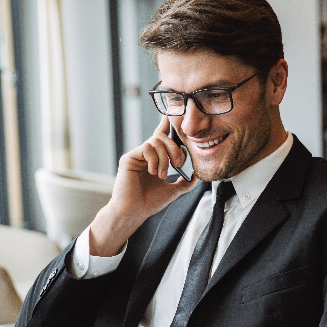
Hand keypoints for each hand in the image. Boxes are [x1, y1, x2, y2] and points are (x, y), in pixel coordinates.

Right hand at [90, 116, 196, 255]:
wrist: (135, 212)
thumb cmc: (150, 202)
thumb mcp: (174, 191)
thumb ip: (186, 182)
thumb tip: (197, 174)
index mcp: (155, 159)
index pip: (162, 137)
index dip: (166, 124)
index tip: (173, 113)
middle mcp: (145, 154)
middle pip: (162, 137)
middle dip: (174, 148)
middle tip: (178, 163)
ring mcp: (136, 155)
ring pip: (156, 142)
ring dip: (164, 159)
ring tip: (162, 175)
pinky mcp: (128, 158)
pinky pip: (146, 148)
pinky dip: (154, 160)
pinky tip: (152, 172)